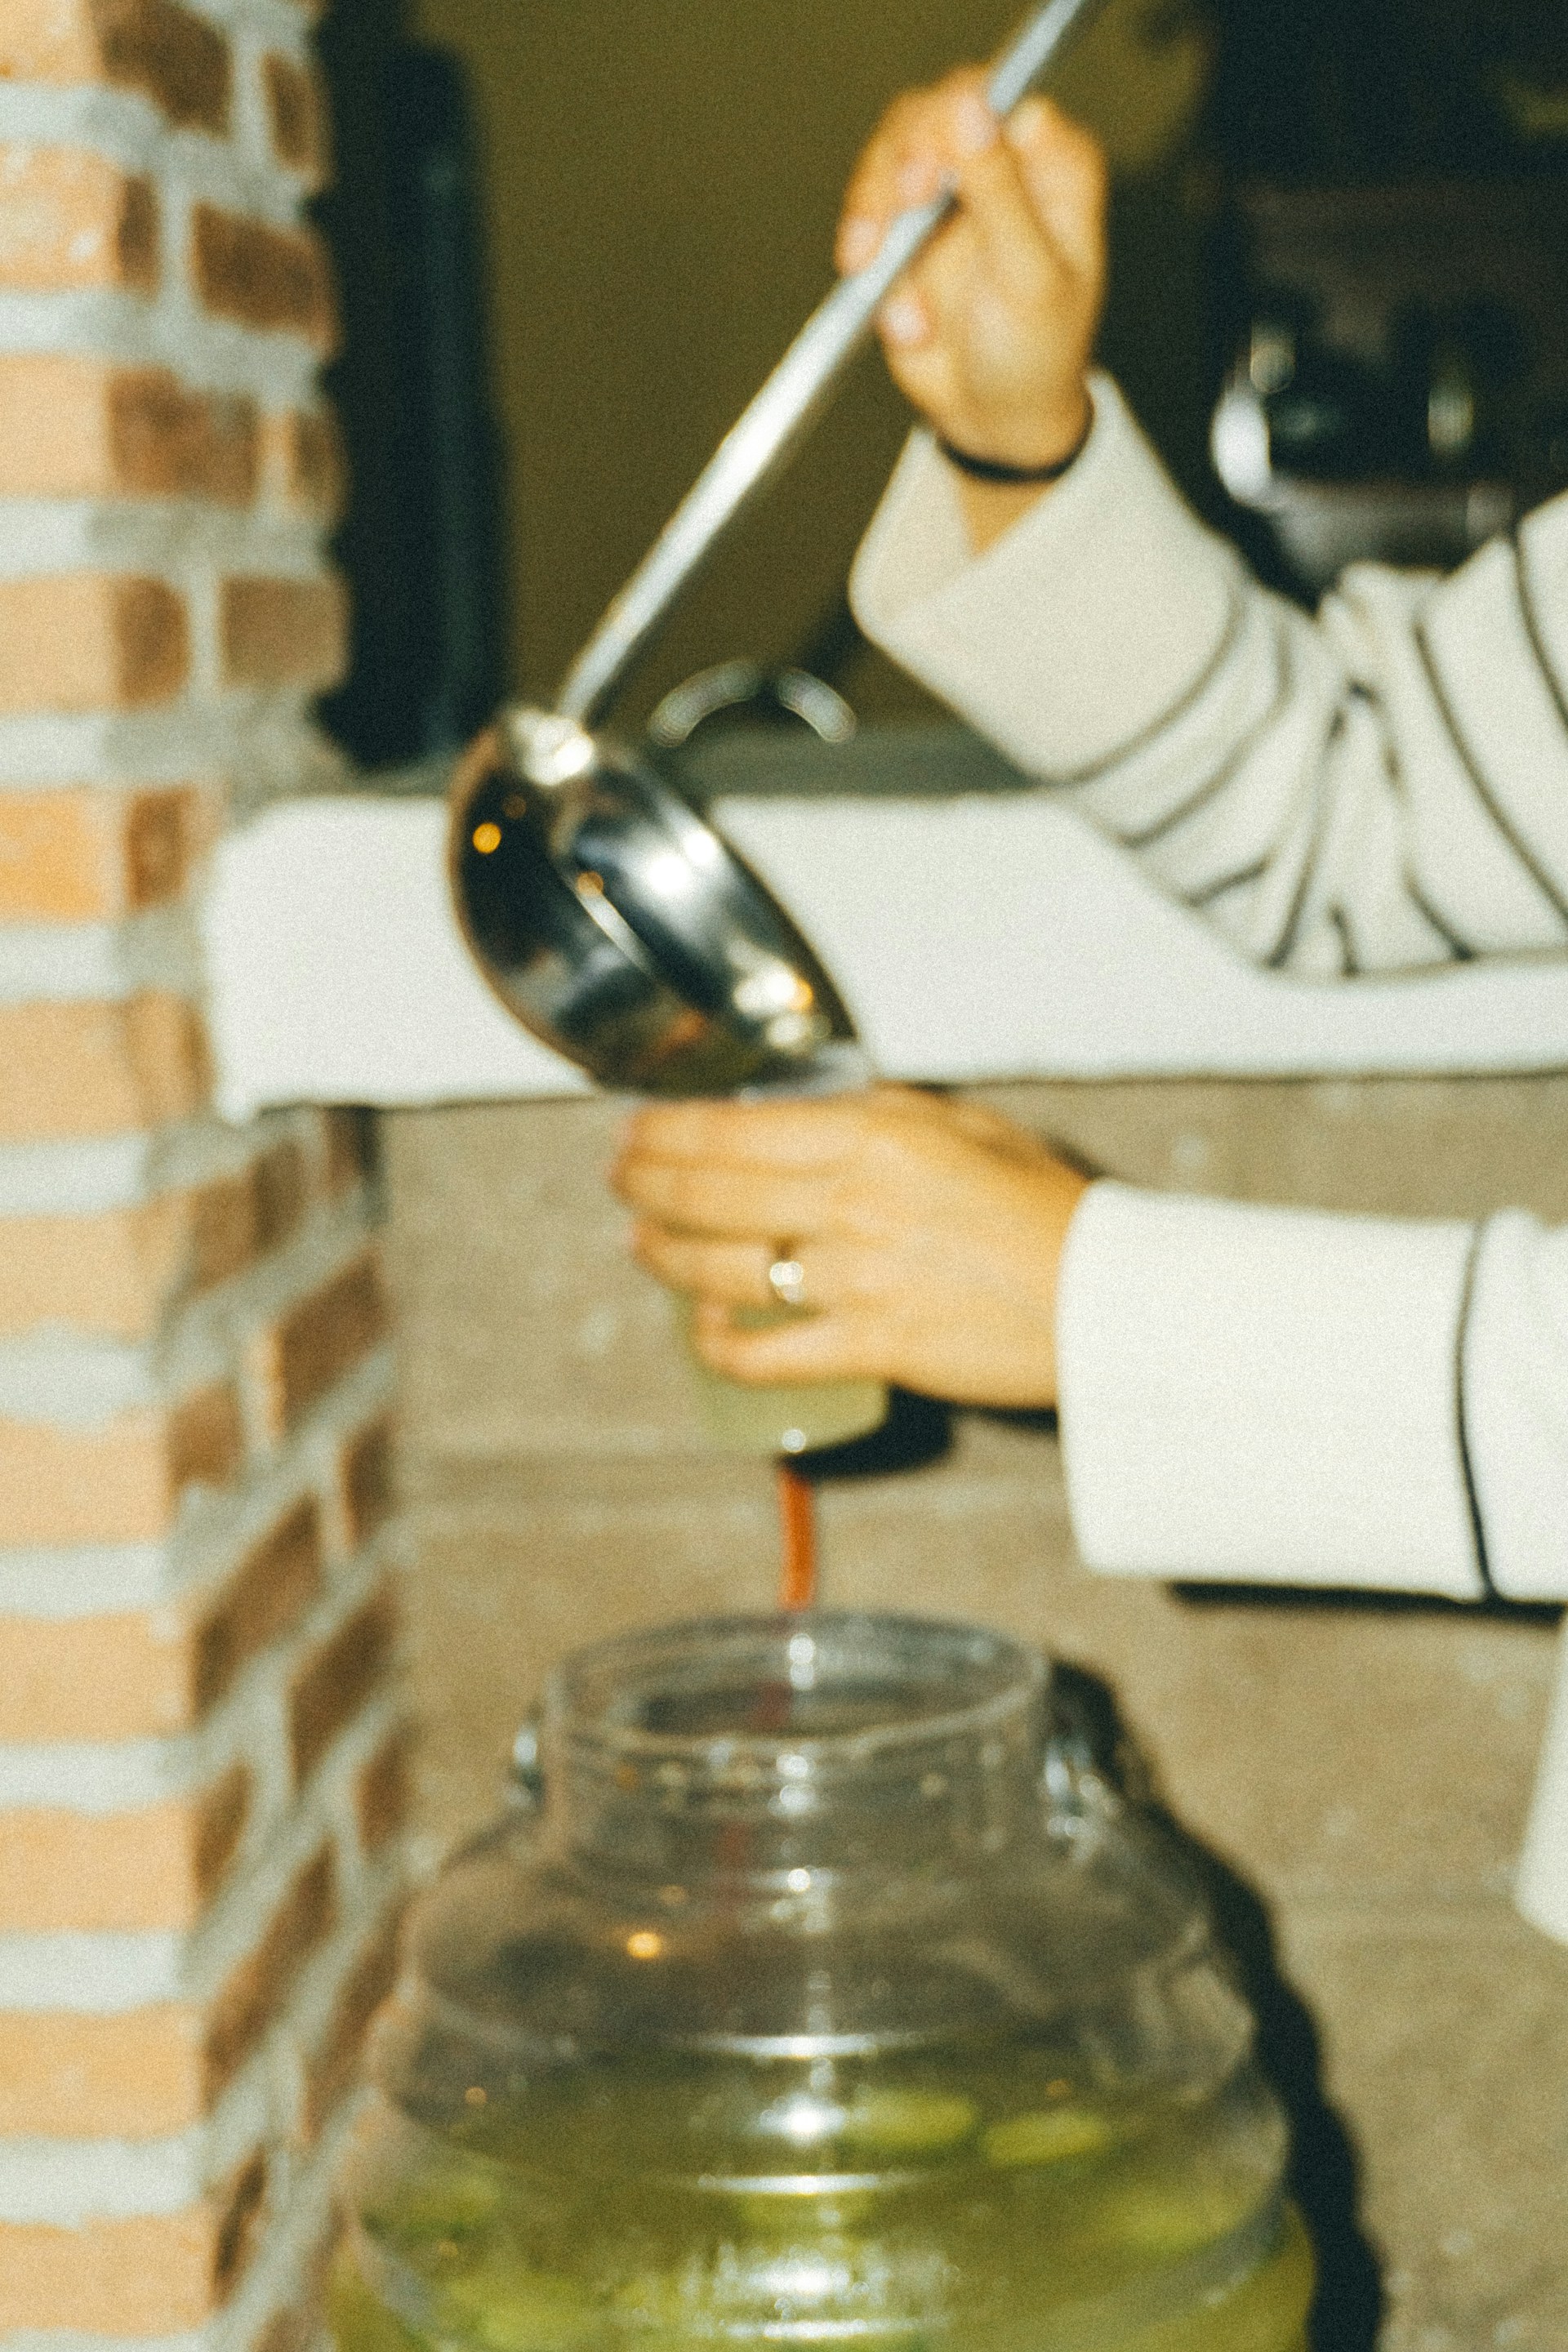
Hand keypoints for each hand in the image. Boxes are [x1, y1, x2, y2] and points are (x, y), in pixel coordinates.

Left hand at [611, 1086, 1091, 1407]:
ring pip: (718, 1266)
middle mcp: (851, 1202)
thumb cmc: (1050, 1209)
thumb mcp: (971, 1126)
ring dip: (662, 1255)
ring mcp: (854, 1280)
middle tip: (618, 1178)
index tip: (636, 1129)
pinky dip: (719, 1342)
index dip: (666, 1131)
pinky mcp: (869, 1348)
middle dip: (644, 1183)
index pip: (733, 1129)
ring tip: (639, 1245)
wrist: (1111, 1299)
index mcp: (873, 1137)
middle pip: (708, 1192)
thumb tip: (818, 1106)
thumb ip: (888, 1109)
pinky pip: (764, 1353)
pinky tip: (703, 1326)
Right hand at [839, 70, 1106, 530]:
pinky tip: (905, 317)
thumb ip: (1000, 190)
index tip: (930, 171)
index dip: (953, 120)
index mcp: (1050, 163)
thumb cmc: (1036, 352)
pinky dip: (869, 264)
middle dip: (903, 158)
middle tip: (901, 204)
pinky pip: (866, 214)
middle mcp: (999, 163)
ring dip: (873, 207)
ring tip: (870, 262)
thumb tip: (971, 108)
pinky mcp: (905, 228)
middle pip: (930, 112)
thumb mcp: (1028, 276)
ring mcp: (948, 193)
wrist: (994, 419)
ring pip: (889, 153)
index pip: (995, 97)